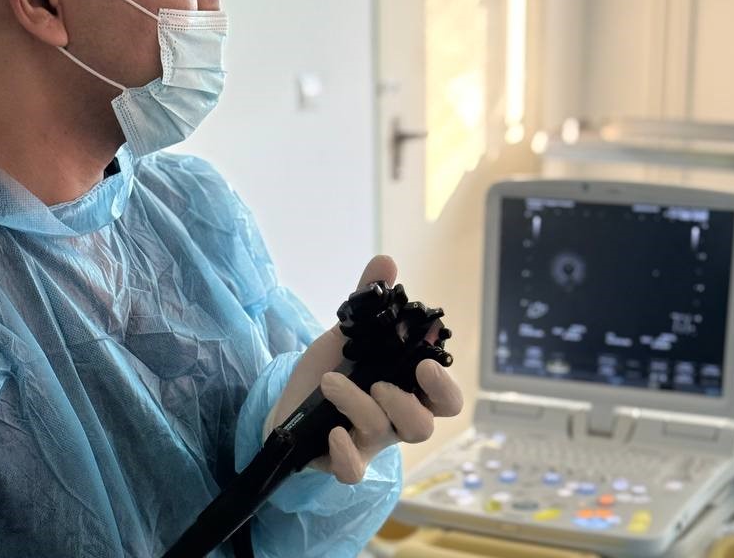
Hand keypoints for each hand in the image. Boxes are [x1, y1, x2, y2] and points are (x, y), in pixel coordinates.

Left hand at [264, 255, 462, 483]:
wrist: (287, 402)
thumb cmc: (332, 369)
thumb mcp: (348, 333)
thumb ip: (369, 300)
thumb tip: (385, 262)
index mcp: (407, 390)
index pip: (446, 399)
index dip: (443, 386)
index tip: (425, 364)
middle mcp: (395, 419)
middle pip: (425, 426)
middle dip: (407, 403)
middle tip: (381, 383)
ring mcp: (369, 442)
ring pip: (386, 437)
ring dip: (360, 407)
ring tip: (332, 383)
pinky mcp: (340, 459)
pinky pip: (354, 471)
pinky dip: (346, 454)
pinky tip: (332, 431)